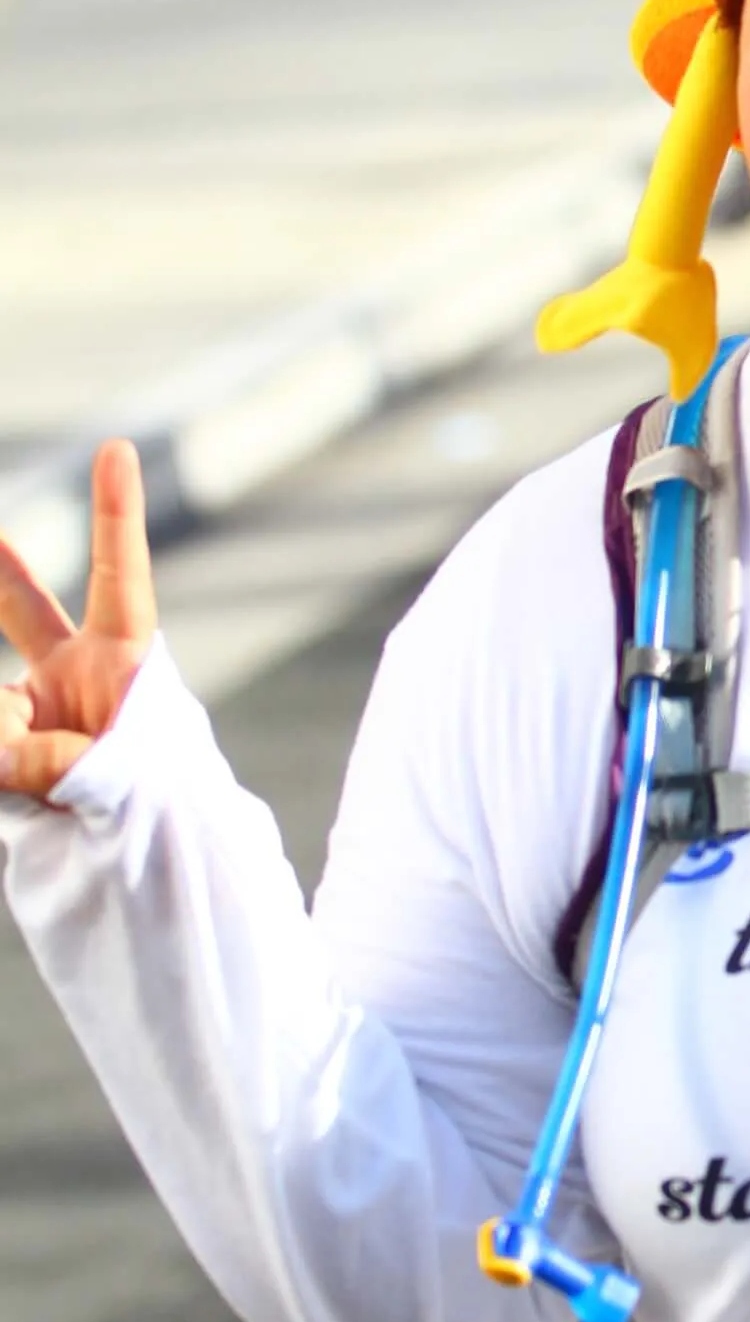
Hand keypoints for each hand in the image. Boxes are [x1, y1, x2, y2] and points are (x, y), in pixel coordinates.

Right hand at [0, 441, 156, 799]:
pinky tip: (22, 780)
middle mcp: (78, 677)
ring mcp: (39, 714)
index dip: (114, 513)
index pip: (118, 577)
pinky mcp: (10, 755)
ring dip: (7, 746)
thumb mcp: (112, 780)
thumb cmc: (160, 813)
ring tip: (41, 781)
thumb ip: (44, 759)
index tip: (117, 448)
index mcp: (126, 663)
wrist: (159, 873)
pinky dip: (0, 767)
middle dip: (2, 571)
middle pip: (25, 610)